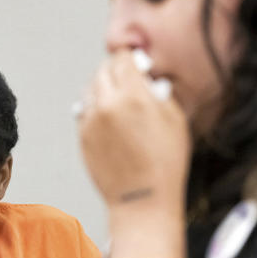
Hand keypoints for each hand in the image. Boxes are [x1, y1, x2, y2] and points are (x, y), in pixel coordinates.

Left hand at [79, 51, 191, 216]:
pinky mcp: (82, 136)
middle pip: (103, 70)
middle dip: (115, 70)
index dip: (131, 58)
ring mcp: (91, 120)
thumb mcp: (174, 120)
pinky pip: (84, 111)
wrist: (142, 199)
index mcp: (134, 95)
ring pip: (90, 89)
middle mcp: (108, 104)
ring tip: (117, 98)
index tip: (135, 61)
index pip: (123, 58)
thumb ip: (158, 92)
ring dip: (102, 87)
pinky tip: (109, 118)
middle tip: (126, 77)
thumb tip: (147, 78)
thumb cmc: (164, 165)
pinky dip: (94, 108)